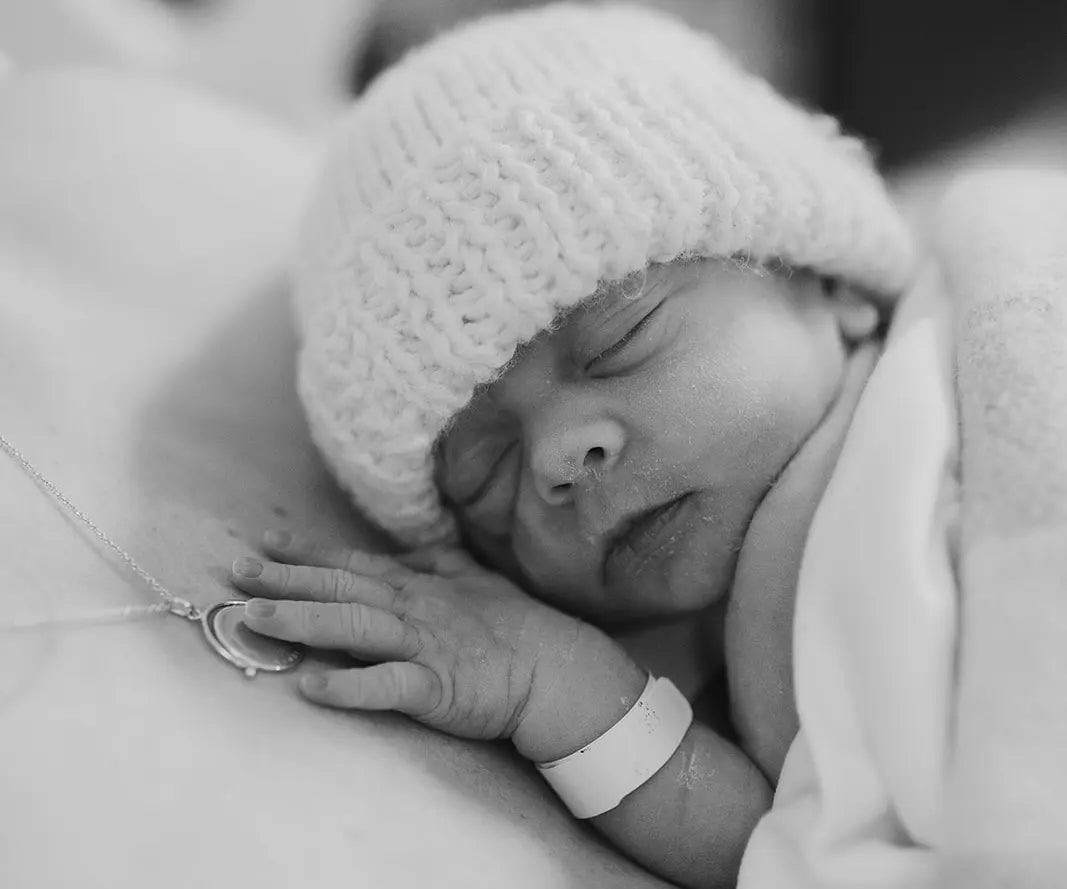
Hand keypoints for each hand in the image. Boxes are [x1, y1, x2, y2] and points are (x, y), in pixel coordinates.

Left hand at [230, 533, 644, 758]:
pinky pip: (386, 685)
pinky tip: (310, 689)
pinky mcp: (434, 687)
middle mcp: (412, 609)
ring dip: (302, 620)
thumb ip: (438, 564)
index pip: (353, 564)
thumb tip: (412, 550)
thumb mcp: (475, 581)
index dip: (308, 554)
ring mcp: (422, 646)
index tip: (266, 544)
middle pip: (340, 588)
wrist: (557, 667)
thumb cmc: (515, 625)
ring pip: (352, 627)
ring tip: (256, 617)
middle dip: (286, 579)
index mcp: (418, 586)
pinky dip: (348, 686)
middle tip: (237, 571)